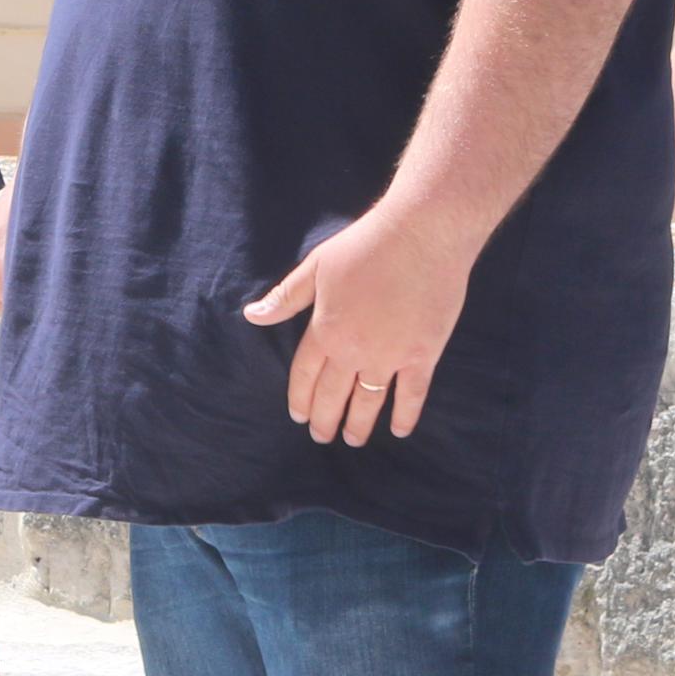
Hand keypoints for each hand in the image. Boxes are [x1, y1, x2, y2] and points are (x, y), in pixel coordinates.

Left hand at [244, 202, 475, 445]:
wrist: (421, 235)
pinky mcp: (422, 354)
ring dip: (359, 424)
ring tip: (352, 440)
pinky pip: (412, 394)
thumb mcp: (316, 267)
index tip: (298, 416)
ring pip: (369, 401)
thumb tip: (252, 315)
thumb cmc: (365, 245)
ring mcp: (390, 356)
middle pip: (334, 394)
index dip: (301, 398)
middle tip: (321, 437)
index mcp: (325, 330)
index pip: (306, 375)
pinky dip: (405, 414)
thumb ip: (286, 298)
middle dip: (325, 419)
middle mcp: (354, 351)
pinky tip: (399, 430)